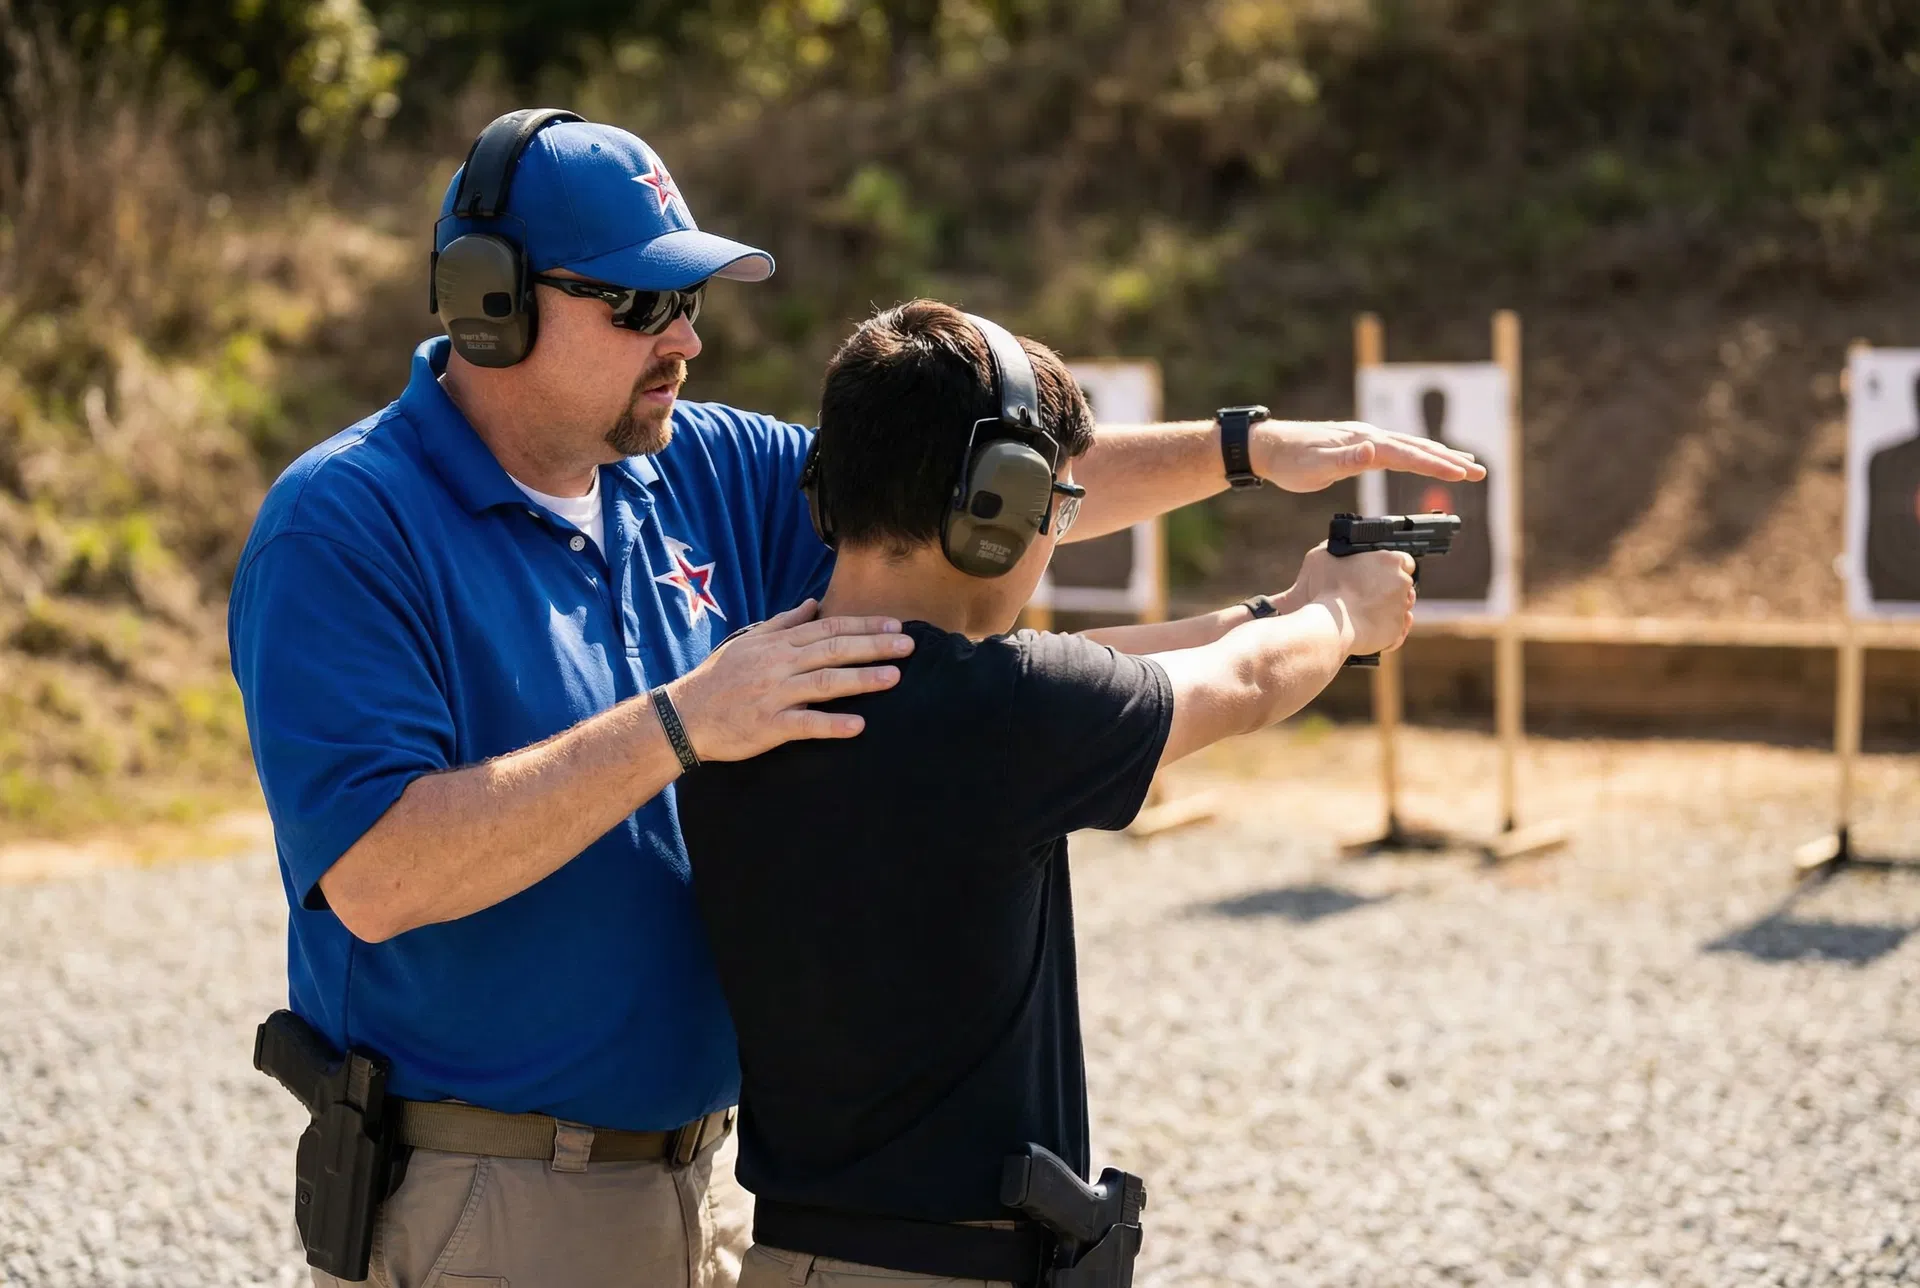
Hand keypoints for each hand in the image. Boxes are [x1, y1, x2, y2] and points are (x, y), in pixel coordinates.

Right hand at [664, 599, 913, 760]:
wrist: (684, 716)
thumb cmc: (718, 679)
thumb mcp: (748, 642)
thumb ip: (783, 623)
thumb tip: (813, 603)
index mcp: (778, 644)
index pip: (828, 628)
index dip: (864, 626)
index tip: (895, 625)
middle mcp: (779, 665)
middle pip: (834, 650)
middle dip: (874, 646)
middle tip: (909, 646)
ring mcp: (775, 695)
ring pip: (825, 683)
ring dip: (861, 680)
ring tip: (894, 678)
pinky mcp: (769, 725)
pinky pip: (805, 724)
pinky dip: (832, 724)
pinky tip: (858, 726)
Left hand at [1250, 420, 1485, 493]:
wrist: (1269, 447)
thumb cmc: (1290, 460)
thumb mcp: (1315, 466)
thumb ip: (1345, 460)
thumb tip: (1373, 450)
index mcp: (1364, 443)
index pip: (1407, 455)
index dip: (1436, 465)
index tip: (1461, 473)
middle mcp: (1370, 436)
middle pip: (1417, 448)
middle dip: (1450, 460)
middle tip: (1480, 472)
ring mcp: (1366, 439)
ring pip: (1411, 446)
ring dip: (1440, 455)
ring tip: (1467, 463)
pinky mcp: (1360, 446)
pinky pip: (1398, 450)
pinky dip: (1419, 454)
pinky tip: (1426, 457)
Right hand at [1293, 542, 1415, 656]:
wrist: (1330, 628)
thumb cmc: (1325, 591)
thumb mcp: (1320, 557)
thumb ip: (1332, 548)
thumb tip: (1334, 547)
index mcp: (1390, 560)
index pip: (1404, 559)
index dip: (1390, 566)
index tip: (1377, 572)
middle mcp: (1402, 582)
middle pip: (1403, 583)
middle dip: (1390, 587)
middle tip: (1368, 592)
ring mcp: (1401, 608)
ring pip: (1400, 606)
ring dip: (1388, 607)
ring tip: (1365, 611)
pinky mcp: (1396, 630)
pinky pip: (1395, 628)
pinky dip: (1384, 627)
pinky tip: (1368, 625)